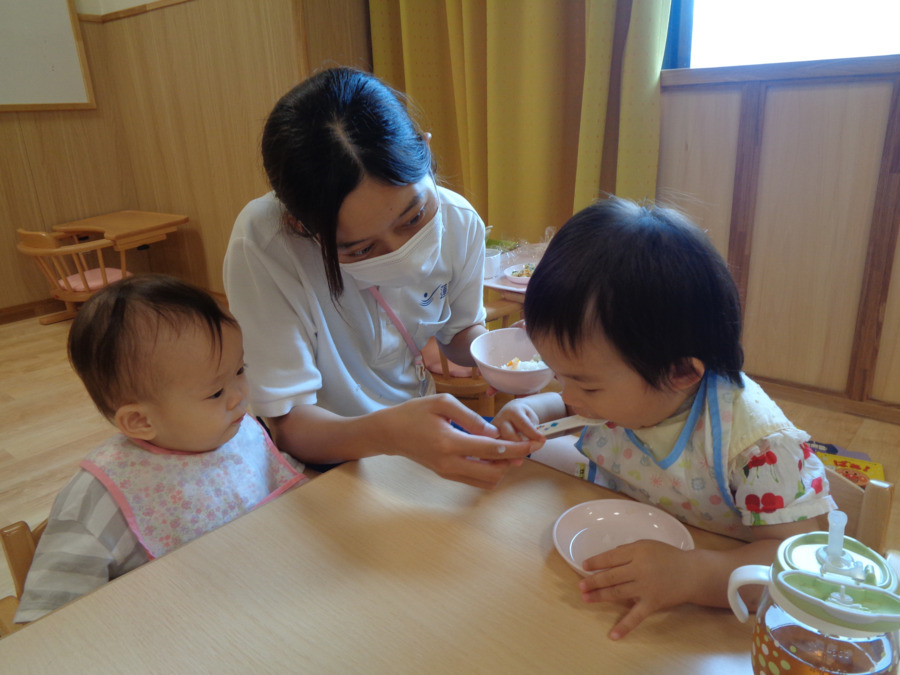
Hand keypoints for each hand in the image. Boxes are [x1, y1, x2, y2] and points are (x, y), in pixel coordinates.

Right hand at [382, 394, 540, 488]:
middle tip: (524, 448)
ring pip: (485, 482)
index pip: (490, 450)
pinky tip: (492, 456)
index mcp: (449, 443)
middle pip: (492, 473)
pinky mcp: (446, 475)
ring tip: (508, 451)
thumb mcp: (442, 403)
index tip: (532, 443)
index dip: (515, 447)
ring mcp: (447, 472)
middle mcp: (449, 463)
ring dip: (501, 468)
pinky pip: (475, 480)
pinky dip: (488, 471)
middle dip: (512, 461)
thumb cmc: (415, 413)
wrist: (391, 433)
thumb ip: (469, 416)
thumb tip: (493, 433)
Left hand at [578, 540, 697, 639]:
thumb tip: (608, 560)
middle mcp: (640, 569)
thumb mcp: (647, 545)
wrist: (692, 573)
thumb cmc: (667, 556)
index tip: (584, 566)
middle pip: (611, 576)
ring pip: (618, 592)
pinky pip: (636, 616)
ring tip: (586, 597)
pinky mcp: (652, 603)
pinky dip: (625, 626)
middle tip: (580, 586)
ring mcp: (646, 587)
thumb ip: (628, 551)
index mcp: (638, 552)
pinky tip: (613, 635)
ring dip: (600, 596)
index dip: (596, 562)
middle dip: (593, 581)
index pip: (611, 557)